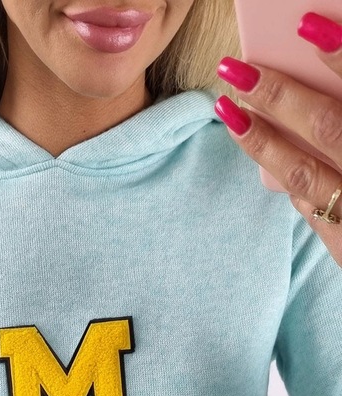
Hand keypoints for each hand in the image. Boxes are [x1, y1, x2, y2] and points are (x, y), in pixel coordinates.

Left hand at [214, 11, 341, 266]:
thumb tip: (319, 50)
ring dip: (262, 140)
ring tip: (229, 109)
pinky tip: (259, 147)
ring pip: (304, 174)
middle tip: (239, 69)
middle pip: (327, 127)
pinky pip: (309, 207)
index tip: (308, 27)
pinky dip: (284, 175)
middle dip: (281, 96)